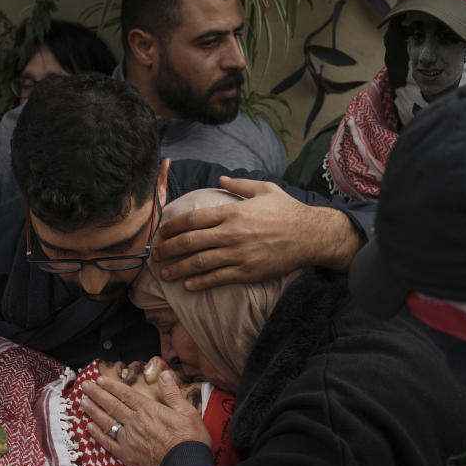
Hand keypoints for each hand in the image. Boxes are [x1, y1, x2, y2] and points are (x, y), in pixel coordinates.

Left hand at [81, 372, 209, 465]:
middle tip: (84, 386)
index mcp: (148, 410)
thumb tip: (165, 374)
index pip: (126, 394)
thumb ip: (172, 393)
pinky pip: (107, 443)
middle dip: (96, 394)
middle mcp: (134, 423)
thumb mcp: (187, 411)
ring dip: (93, 411)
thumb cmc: (190, 440)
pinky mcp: (126, 456)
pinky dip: (97, 434)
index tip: (99, 380)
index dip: (111, 386)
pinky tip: (88, 427)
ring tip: (82, 402)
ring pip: (106, 422)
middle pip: (112, 405)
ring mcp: (128, 440)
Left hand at [152, 175, 360, 289]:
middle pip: (189, 242)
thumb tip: (220, 180)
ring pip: (199, 263)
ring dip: (178, 269)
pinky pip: (217, 278)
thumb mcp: (264, 189)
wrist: (311, 235)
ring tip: (164, 274)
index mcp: (232, 212)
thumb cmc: (288, 211)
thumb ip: (239, 185)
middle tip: (155, 255)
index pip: (192, 219)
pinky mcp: (247, 272)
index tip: (161, 233)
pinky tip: (188, 285)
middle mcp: (231, 233)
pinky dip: (200, 283)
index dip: (172, 227)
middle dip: (167, 249)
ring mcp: (238, 254)